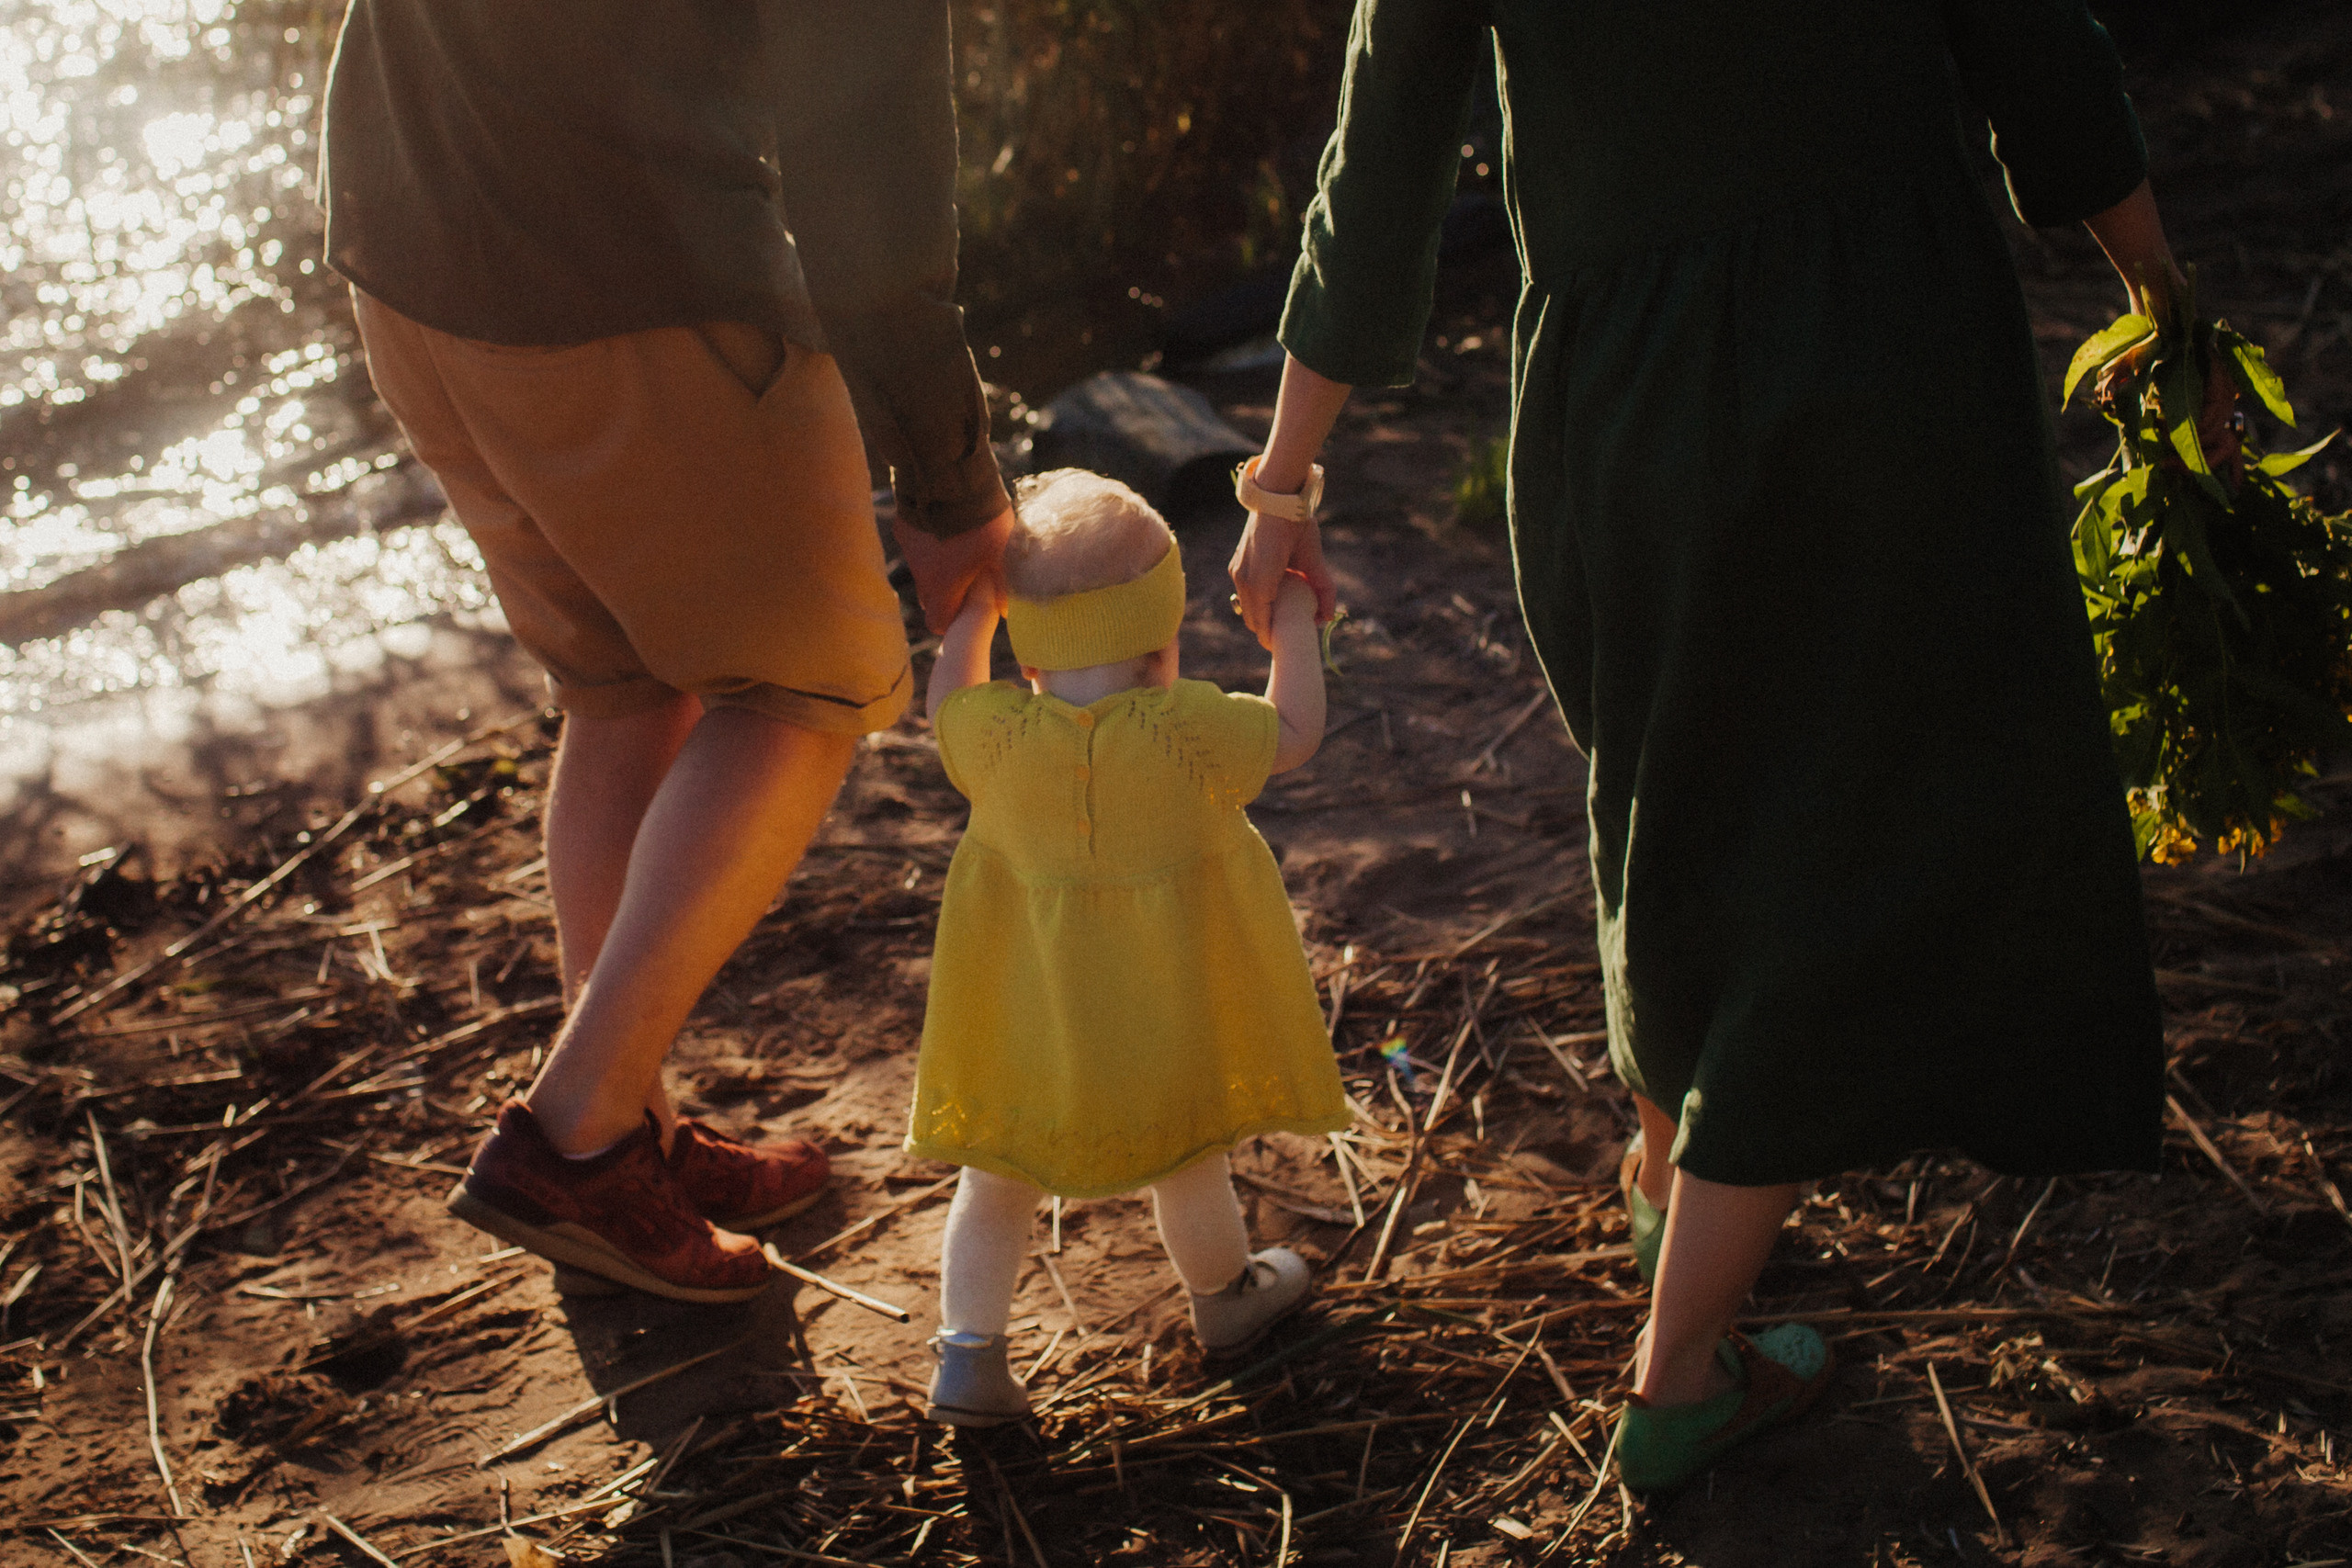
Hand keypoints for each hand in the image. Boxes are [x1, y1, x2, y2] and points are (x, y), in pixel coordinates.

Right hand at [892, 505, 1012, 633]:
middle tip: (971, 576)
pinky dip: (929, 540)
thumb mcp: (1000, 555)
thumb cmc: (980, 522)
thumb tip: (1007, 609)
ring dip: (938, 564)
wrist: (950, 479)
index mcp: (941, 587)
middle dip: (947, 593)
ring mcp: (909, 549)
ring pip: (922, 568)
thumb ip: (1003, 586)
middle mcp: (919, 573)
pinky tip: (946, 523)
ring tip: (962, 543)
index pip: (938, 623)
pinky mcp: (903, 527)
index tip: (969, 607)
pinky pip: (916, 542)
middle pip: (930, 597)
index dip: (953, 620)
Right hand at [1229, 511, 1336, 652]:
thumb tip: (1328, 617)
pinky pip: (1245, 593)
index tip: (1284, 648)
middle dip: (1267, 631)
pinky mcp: (1237, 564)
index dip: (1272, 640)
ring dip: (1261, 617)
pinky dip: (1257, 603)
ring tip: (1281, 621)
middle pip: (1251, 620)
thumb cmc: (1296, 526)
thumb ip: (1323, 589)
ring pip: (1246, 607)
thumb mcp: (1314, 559)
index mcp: (1260, 583)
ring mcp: (1237, 571)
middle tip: (1285, 638)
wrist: (1275, 496)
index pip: (1262, 624)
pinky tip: (1274, 600)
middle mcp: (1243, 580)